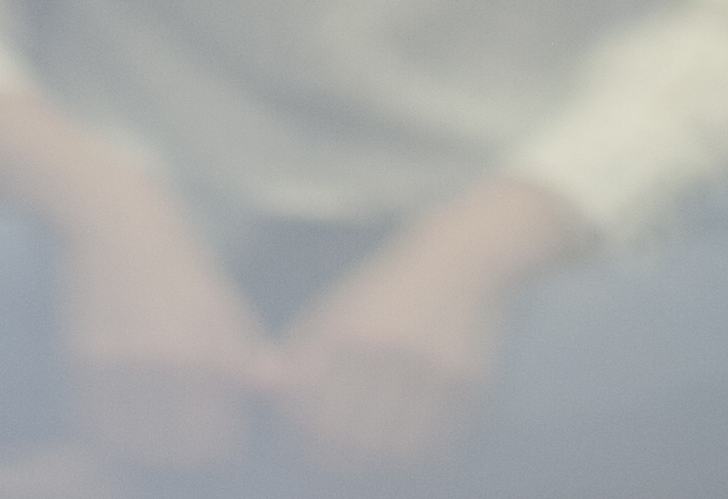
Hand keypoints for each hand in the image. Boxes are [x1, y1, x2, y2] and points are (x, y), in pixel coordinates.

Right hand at [55, 186, 275, 470]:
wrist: (117, 226)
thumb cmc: (180, 268)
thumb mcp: (224, 303)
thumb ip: (245, 351)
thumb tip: (272, 387)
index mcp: (209, 349)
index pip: (217, 437)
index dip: (221, 449)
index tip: (220, 446)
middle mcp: (166, 361)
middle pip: (173, 450)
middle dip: (182, 457)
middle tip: (185, 449)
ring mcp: (120, 363)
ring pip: (130, 444)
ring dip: (143, 452)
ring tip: (154, 441)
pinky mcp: (81, 360)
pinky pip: (93, 423)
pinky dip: (108, 434)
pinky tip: (122, 425)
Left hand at [267, 215, 517, 474]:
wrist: (462, 261)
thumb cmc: (387, 291)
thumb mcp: (337, 307)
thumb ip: (297, 349)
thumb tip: (261, 387)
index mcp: (348, 331)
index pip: (310, 411)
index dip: (301, 441)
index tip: (301, 449)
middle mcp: (388, 348)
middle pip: (348, 436)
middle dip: (334, 461)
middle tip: (333, 465)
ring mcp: (429, 364)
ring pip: (391, 448)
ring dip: (374, 466)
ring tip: (366, 464)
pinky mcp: (465, 377)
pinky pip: (434, 440)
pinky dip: (415, 457)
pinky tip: (403, 451)